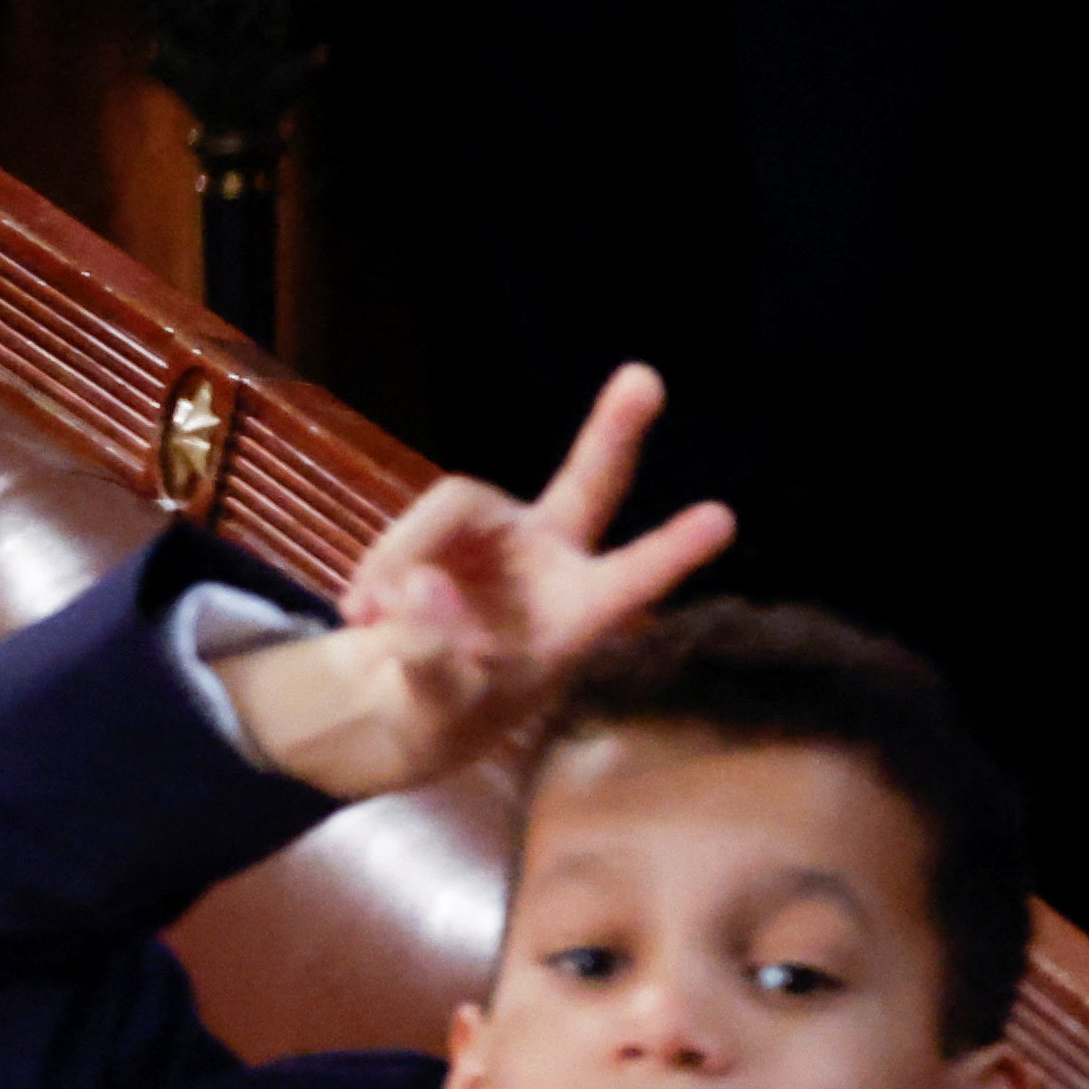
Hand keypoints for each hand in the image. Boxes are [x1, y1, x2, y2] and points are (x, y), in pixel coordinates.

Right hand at [215, 364, 733, 802]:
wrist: (408, 697)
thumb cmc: (454, 710)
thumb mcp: (442, 706)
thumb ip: (433, 657)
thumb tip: (417, 590)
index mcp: (583, 614)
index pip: (635, 580)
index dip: (675, 551)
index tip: (726, 517)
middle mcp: (555, 559)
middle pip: (589, 484)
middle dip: (614, 431)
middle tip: (646, 377)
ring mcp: (503, 534)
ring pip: (453, 508)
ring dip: (403, 556)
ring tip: (373, 618)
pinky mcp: (453, 526)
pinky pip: (412, 528)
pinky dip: (380, 567)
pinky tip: (362, 613)